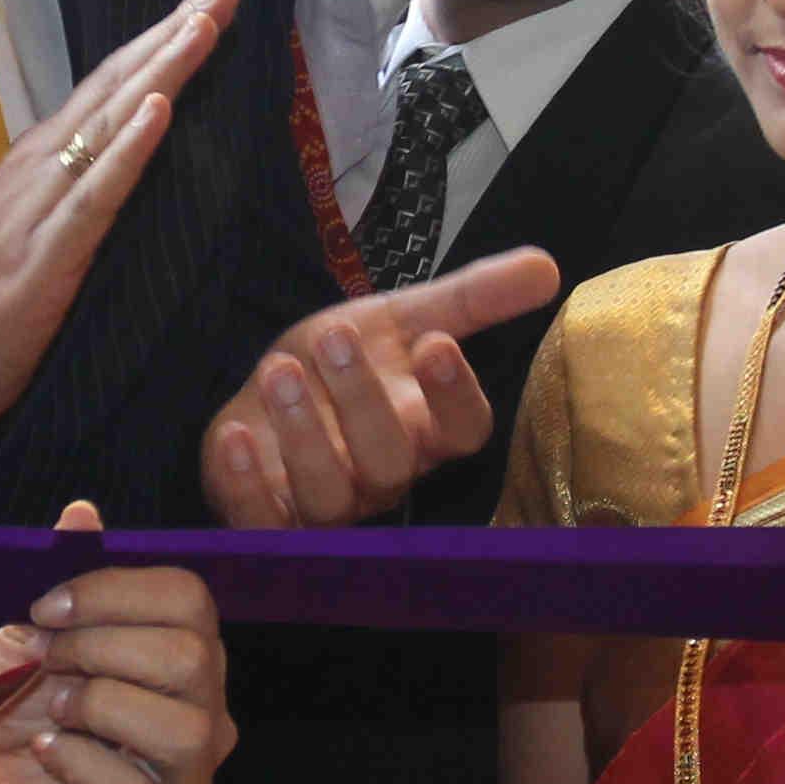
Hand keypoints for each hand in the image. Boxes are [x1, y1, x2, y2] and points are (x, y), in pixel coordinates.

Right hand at [0, 0, 235, 434]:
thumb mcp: (34, 226)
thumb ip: (75, 187)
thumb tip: (127, 154)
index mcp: (41, 158)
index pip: (110, 86)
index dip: (159, 40)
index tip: (208, 0)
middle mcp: (40, 164)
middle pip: (116, 85)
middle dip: (172, 32)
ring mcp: (40, 203)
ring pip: (109, 123)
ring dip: (161, 71)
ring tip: (203, 25)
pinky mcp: (47, 252)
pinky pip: (96, 193)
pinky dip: (128, 149)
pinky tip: (156, 113)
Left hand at [0, 505, 233, 783]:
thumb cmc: (15, 709)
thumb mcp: (31, 632)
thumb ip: (63, 576)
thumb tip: (82, 513)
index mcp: (185, 655)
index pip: (189, 600)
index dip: (113, 592)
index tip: (46, 606)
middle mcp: (205, 715)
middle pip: (191, 658)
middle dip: (100, 648)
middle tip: (47, 663)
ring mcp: (186, 781)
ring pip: (181, 728)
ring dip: (96, 705)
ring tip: (52, 711)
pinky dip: (78, 762)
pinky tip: (47, 753)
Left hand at [200, 250, 566, 526]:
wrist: (265, 396)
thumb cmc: (342, 363)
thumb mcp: (400, 319)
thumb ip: (470, 298)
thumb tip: (549, 265)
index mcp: (425, 429)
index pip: (462, 430)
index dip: (454, 395)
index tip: (435, 344)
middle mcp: (382, 474)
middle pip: (391, 460)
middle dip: (362, 399)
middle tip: (335, 335)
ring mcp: (325, 504)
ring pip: (328, 492)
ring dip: (304, 434)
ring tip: (280, 370)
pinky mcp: (266, 518)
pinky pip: (261, 517)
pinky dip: (246, 481)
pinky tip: (236, 434)